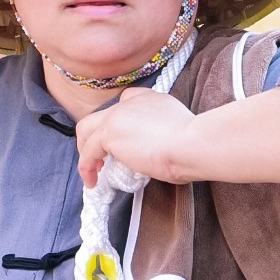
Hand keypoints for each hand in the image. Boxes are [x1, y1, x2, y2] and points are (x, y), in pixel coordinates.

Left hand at [71, 89, 203, 184]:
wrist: (193, 144)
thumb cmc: (194, 145)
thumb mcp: (179, 131)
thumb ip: (161, 135)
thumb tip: (155, 152)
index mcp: (150, 98)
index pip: (125, 104)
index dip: (117, 124)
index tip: (119, 145)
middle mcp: (131, 102)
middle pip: (100, 117)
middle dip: (94, 138)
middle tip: (100, 161)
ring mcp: (117, 115)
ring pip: (87, 130)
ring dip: (85, 152)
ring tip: (92, 173)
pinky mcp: (109, 133)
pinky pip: (88, 151)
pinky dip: (86, 166)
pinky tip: (92, 181)